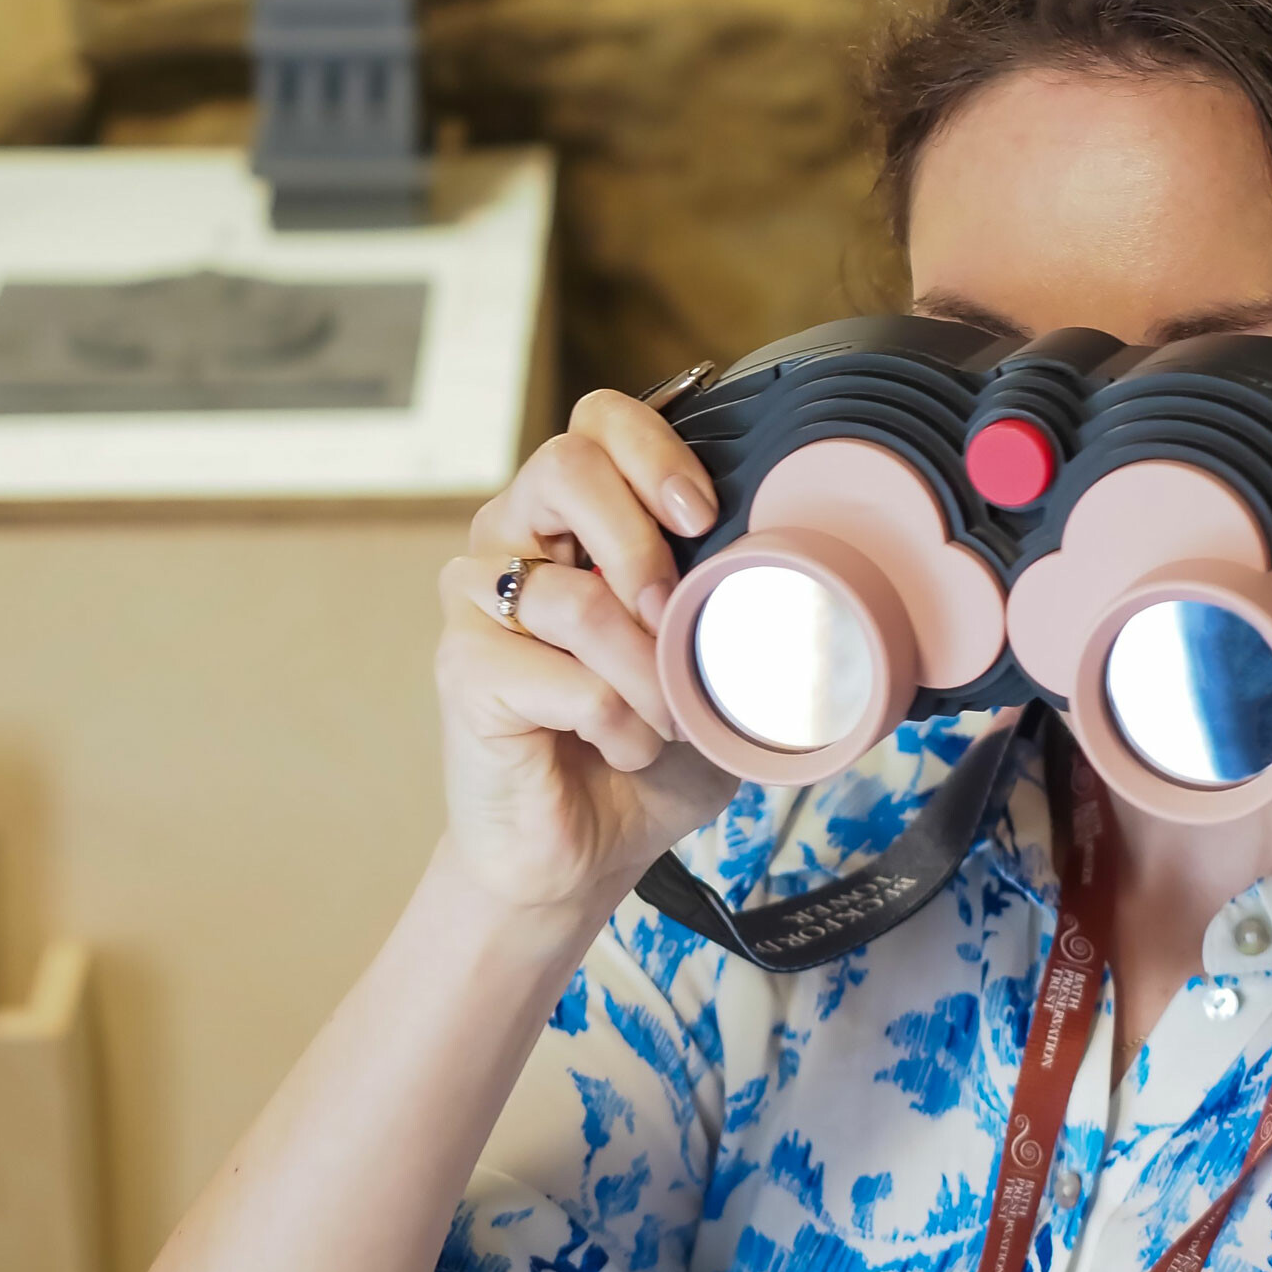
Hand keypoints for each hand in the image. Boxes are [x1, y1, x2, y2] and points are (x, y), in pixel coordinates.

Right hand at [434, 389, 738, 911]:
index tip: (707, 517)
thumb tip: (809, 567)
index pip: (599, 422)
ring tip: (667, 718)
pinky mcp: (462, 670)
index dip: (655, 451)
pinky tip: (625, 747)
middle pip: (565, 464)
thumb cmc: (646, 745)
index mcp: (572, 516)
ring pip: (574, 596)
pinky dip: (619, 722)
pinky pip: (561, 677)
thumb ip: (738, 600)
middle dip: (642, 541)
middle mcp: (513, 540)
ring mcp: (476, 603)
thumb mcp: (712, 658)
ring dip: (647, 671)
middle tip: (676, 613)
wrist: (583, 850)